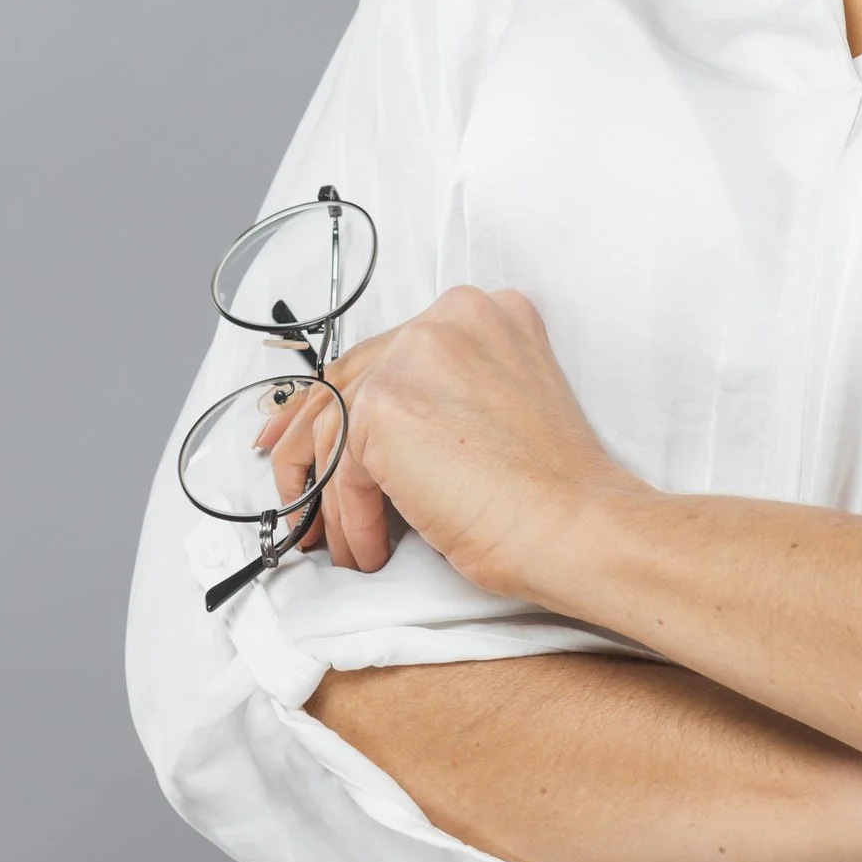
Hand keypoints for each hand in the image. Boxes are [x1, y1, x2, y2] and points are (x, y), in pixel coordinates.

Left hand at [274, 286, 639, 596]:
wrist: (571, 523)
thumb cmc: (548, 486)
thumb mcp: (500, 403)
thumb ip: (445, 390)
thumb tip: (366, 426)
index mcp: (484, 310)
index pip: (388, 349)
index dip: (341, 393)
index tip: (304, 427)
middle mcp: (449, 318)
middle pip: (348, 380)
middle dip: (305, 440)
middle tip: (291, 487)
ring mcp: (416, 356)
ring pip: (335, 429)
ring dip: (331, 499)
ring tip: (342, 544)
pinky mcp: (388, 407)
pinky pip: (342, 472)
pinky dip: (351, 522)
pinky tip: (371, 551)